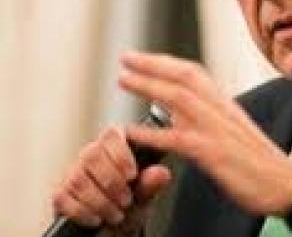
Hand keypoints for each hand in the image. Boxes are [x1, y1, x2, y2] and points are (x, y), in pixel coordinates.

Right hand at [52, 126, 171, 235]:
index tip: (132, 175)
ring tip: (117, 214)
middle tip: (126, 201)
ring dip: (100, 201)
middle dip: (111, 182)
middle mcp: (91, 154)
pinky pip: (63, 197)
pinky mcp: (60, 192)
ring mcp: (73, 173)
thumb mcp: (145, 194)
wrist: (115, 227)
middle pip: (92, 155)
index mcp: (115, 146)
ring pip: (78, 179)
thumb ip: (151, 183)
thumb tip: (161, 173)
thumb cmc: (132, 202)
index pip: (112, 135)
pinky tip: (97, 219)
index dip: (121, 154)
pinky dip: (82, 211)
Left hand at [119, 51, 291, 215]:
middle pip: (185, 76)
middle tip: (126, 57)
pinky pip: (178, 139)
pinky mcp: (215, 153)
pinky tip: (132, 132)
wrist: (288, 184)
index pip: (194, 74)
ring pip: (180, 98)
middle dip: (153, 64)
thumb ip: (212, 119)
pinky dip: (152, 134)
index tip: (144, 59)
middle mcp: (222, 111)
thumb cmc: (264, 165)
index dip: (166, 63)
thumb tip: (185, 113)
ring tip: (124, 80)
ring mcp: (218, 130)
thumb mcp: (237, 133)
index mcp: (227, 106)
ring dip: (149, 86)